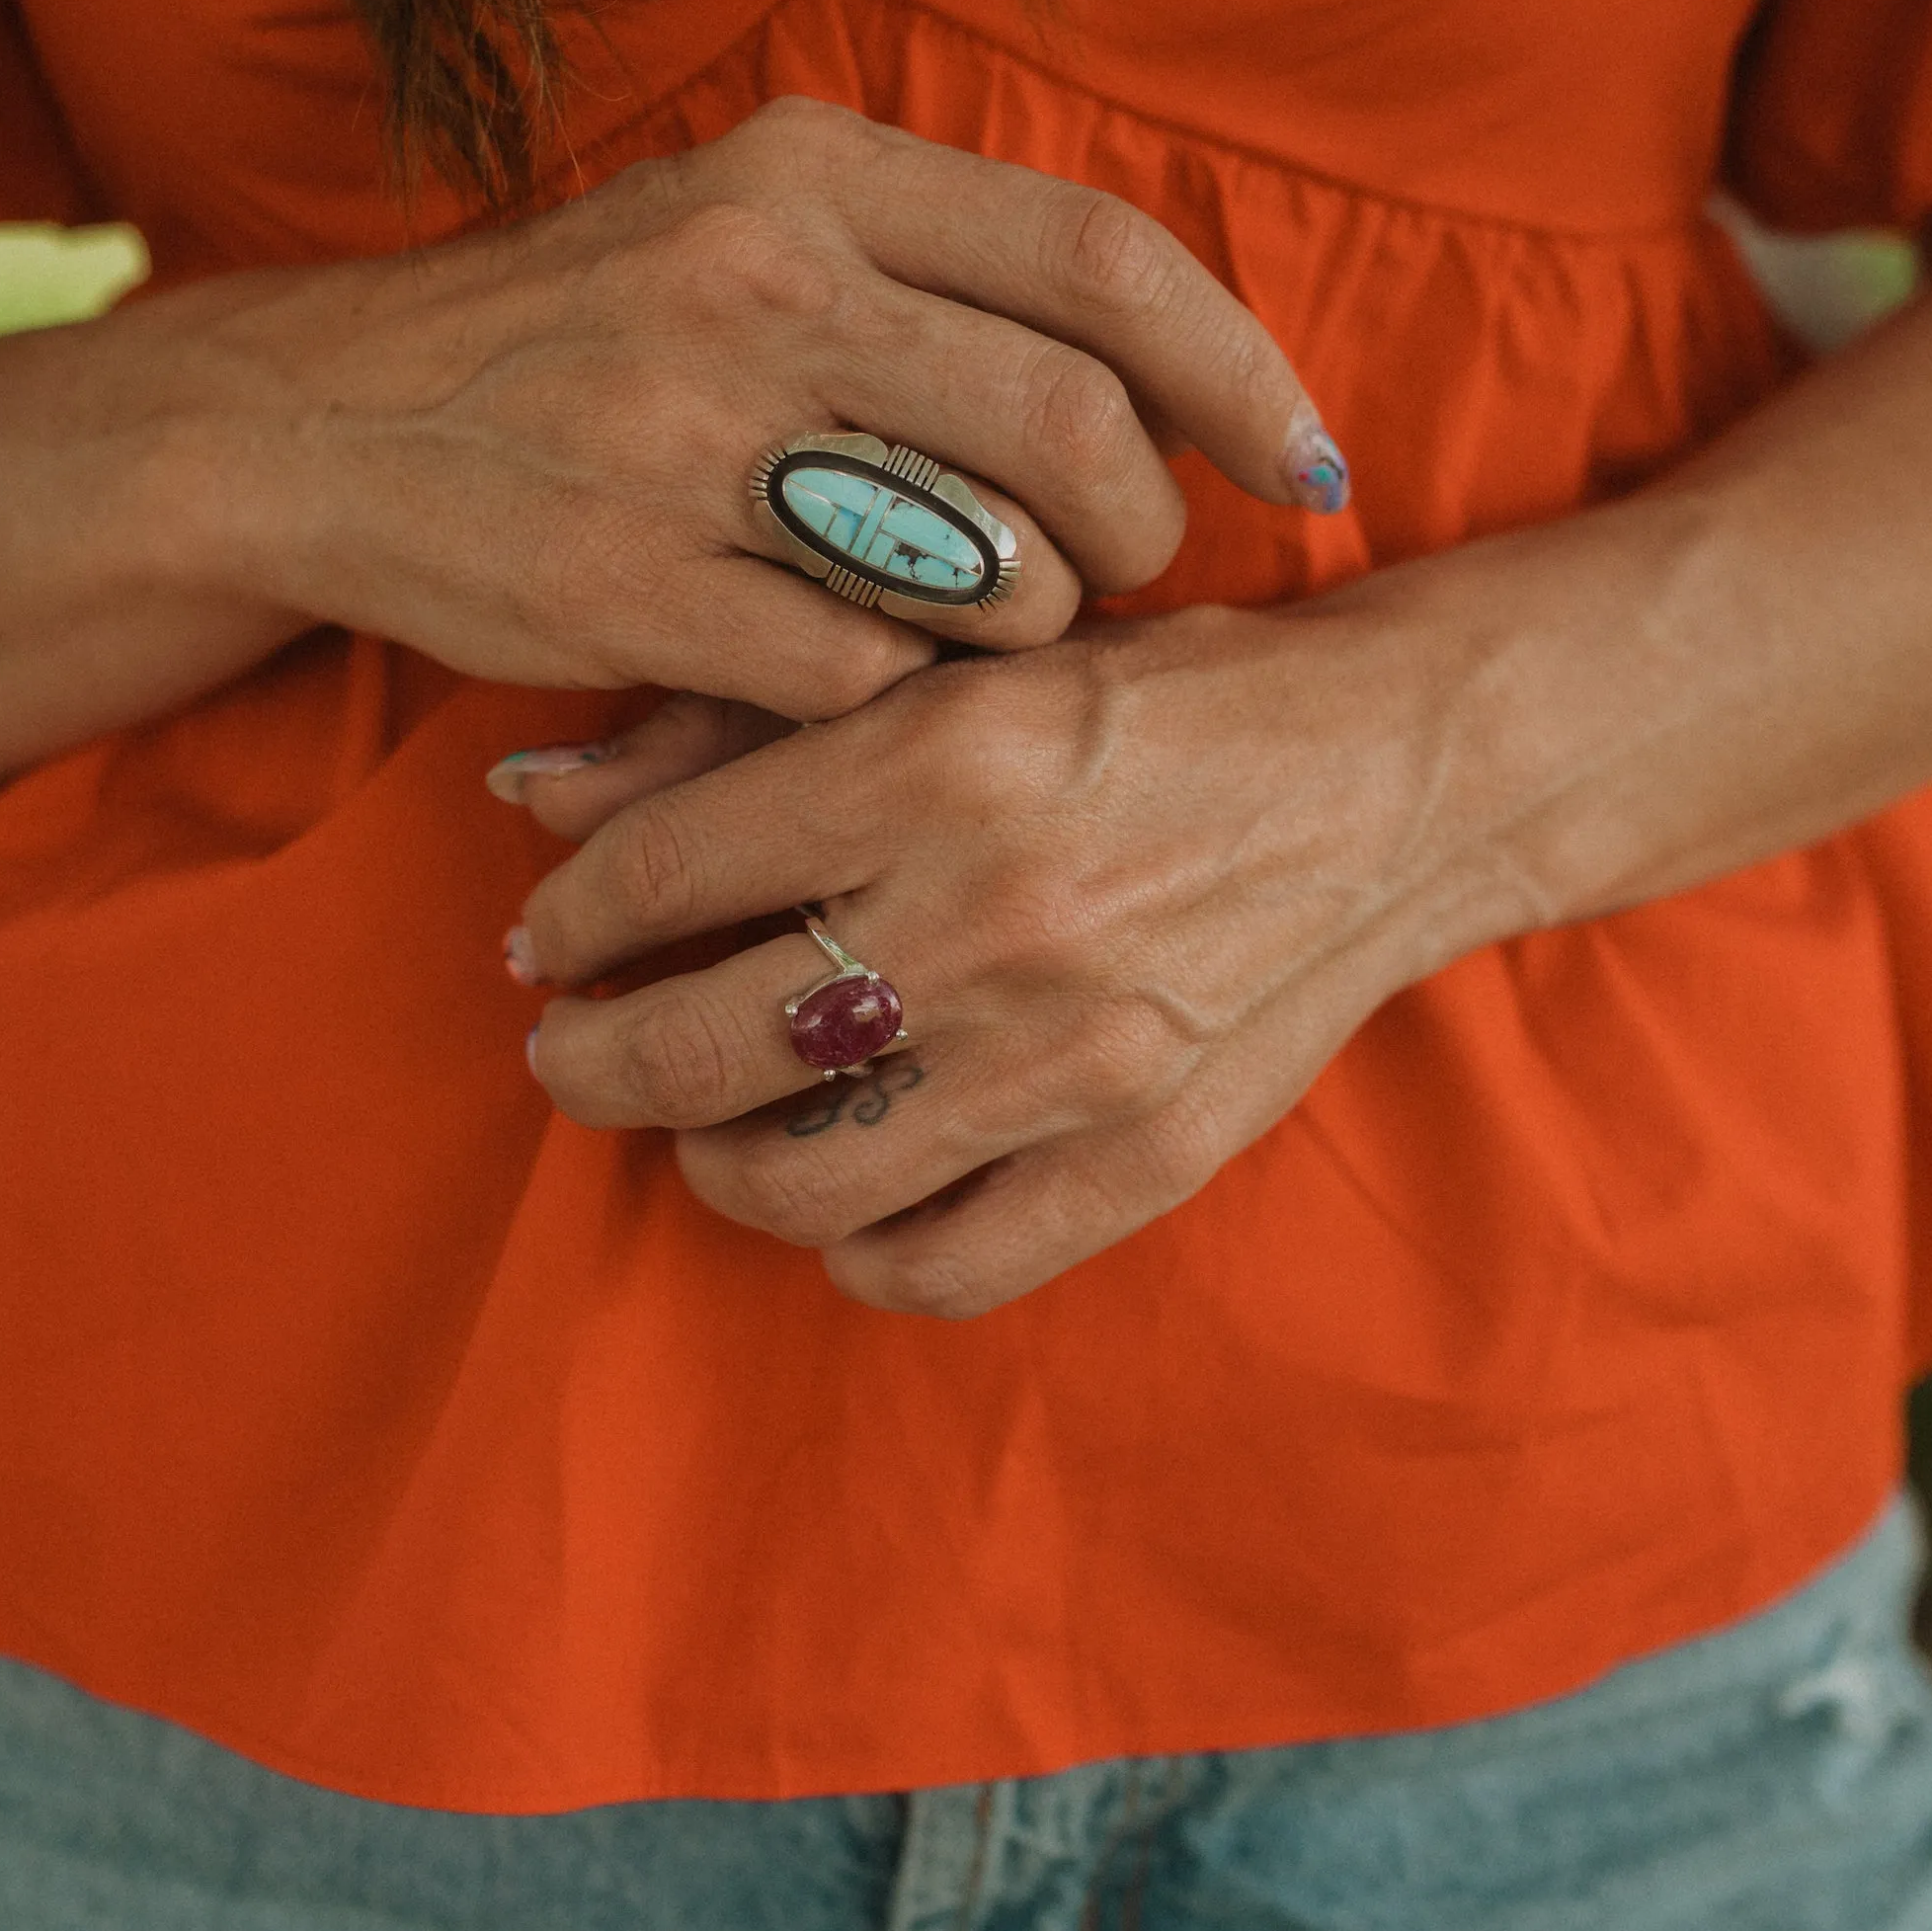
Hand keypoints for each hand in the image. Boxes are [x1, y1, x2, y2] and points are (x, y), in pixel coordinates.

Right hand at [182, 100, 1344, 723]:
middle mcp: (758, 281)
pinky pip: (864, 681)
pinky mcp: (633, 591)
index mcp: (809, 169)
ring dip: (1033, 626)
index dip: (1240, 372)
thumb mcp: (740, 221)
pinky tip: (860, 677)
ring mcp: (689, 441)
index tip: (1305, 462)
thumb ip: (932, 268)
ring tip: (990, 624)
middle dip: (1142, 528)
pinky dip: (903, 701)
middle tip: (1120, 570)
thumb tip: (1162, 378)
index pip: (1104, 260)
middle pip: (1076, 427)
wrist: (319, 426)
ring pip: (988, 569)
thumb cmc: (579, 338)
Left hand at [502, 596, 1497, 1315]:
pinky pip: (934, 1267)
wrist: (1403, 771)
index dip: (571, 923)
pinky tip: (838, 1197)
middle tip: (572, 1051)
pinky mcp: (1145, 1157)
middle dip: (588, 1063)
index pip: (663, 875)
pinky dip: (853, 1254)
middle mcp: (997, 915)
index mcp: (942, 757)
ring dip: (703, 1161)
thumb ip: (744, 727)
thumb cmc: (1166, 695)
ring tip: (699, 1123)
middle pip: (694, 1046)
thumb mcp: (963, 664)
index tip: (552, 939)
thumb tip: (528, 802)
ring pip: (792, 1177)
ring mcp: (1074, 1057)